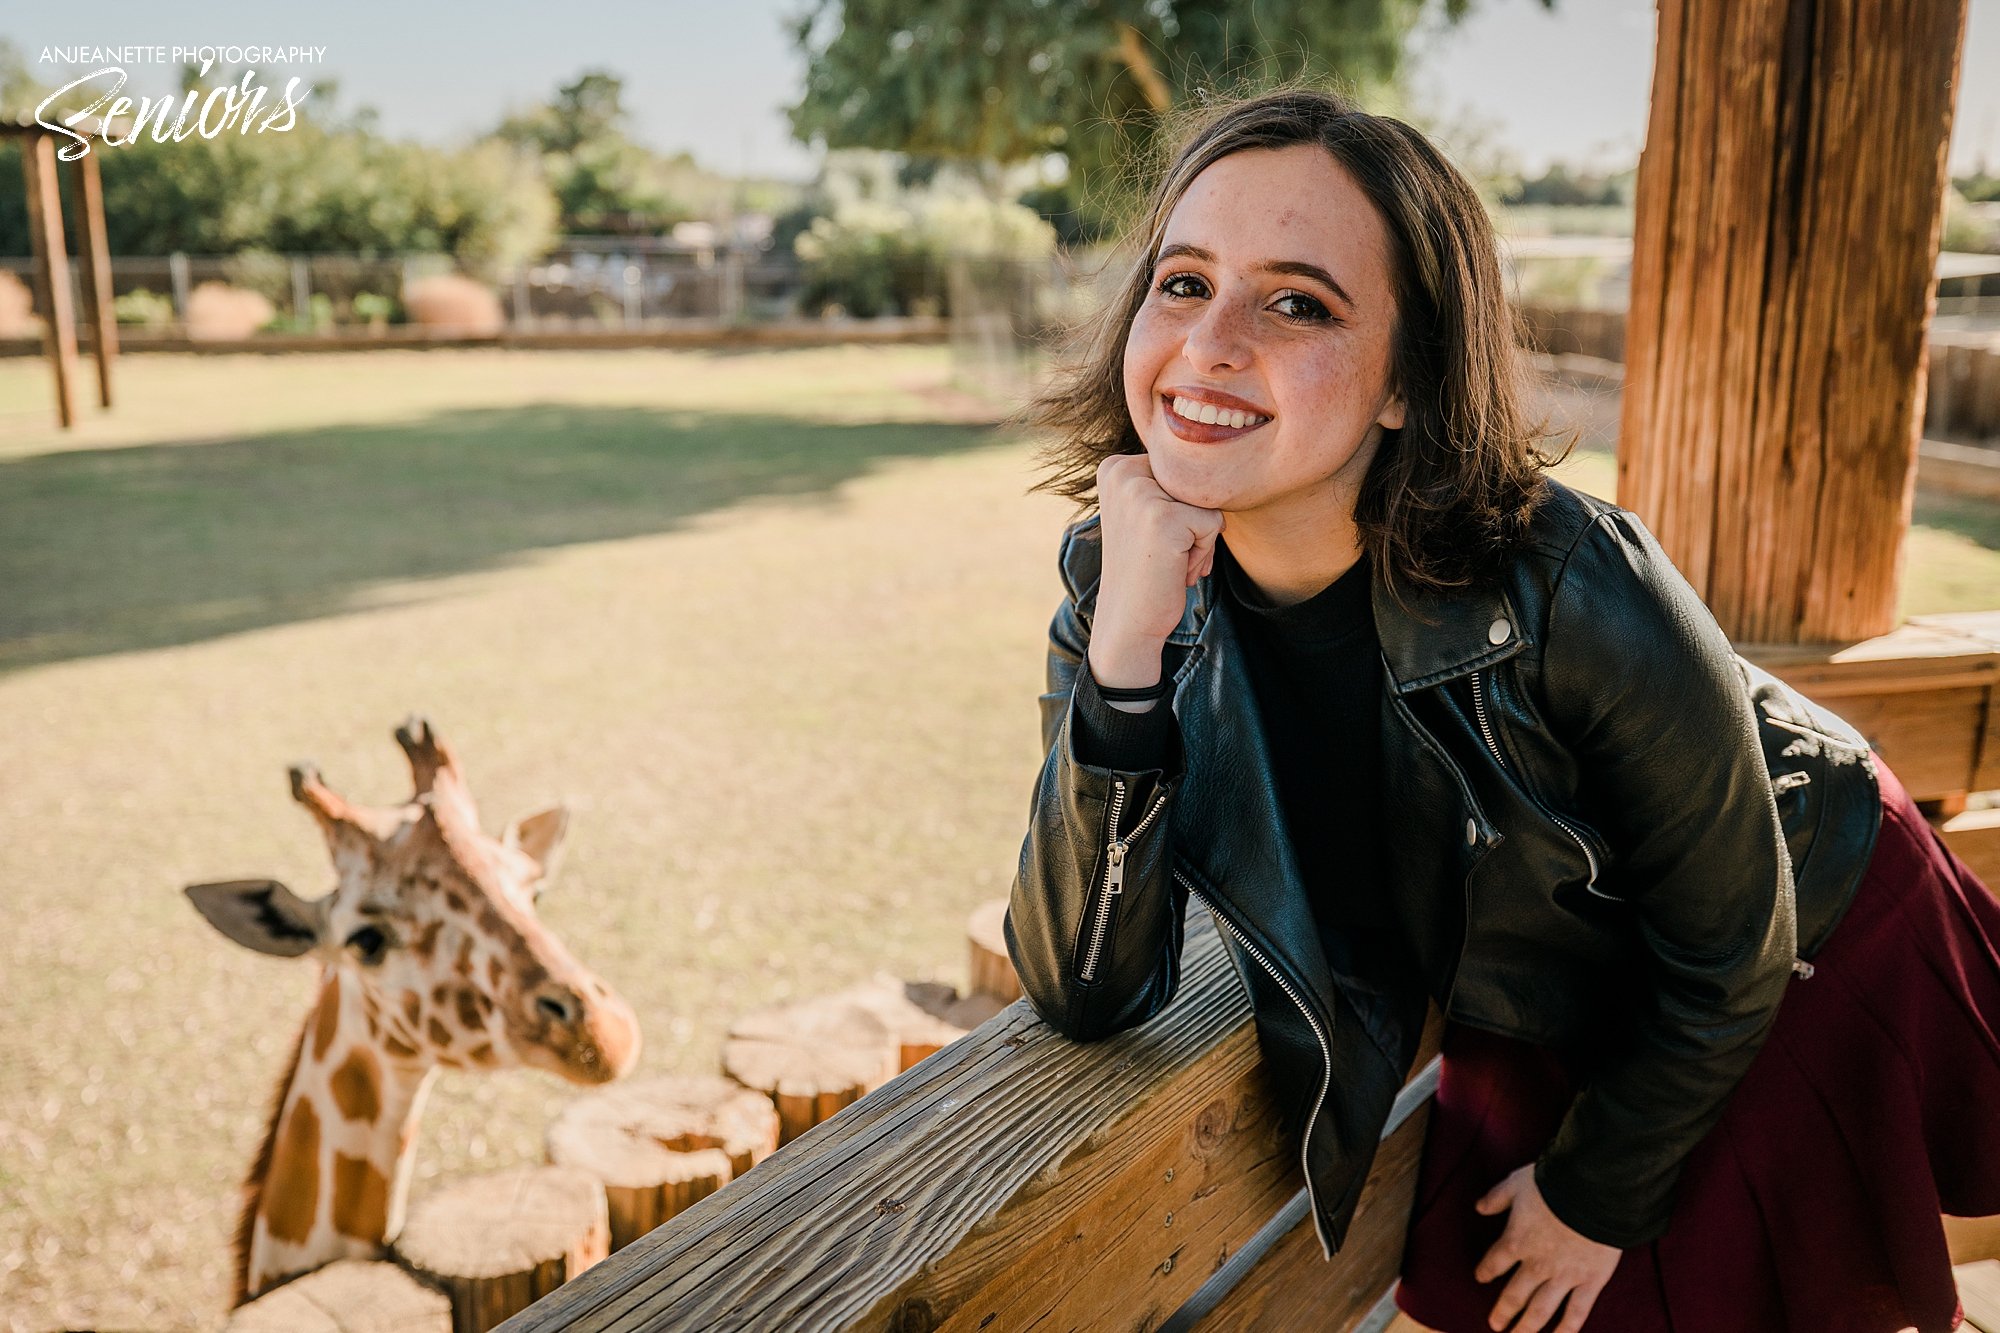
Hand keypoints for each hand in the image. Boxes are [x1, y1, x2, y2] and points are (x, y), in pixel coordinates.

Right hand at [1088, 453, 1223, 687]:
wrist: (1128, 621)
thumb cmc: (1146, 569)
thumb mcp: (1147, 512)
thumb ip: (1169, 482)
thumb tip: (1224, 460)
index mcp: (1114, 466)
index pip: (1181, 468)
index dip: (1179, 506)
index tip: (1153, 535)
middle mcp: (1122, 472)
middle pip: (1195, 481)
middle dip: (1191, 520)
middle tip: (1163, 551)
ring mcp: (1141, 494)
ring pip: (1206, 502)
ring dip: (1199, 538)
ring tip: (1169, 560)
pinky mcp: (1165, 519)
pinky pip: (1213, 522)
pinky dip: (1203, 552)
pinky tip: (1174, 569)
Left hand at [1472, 1165, 1620, 1331]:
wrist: (1593, 1191)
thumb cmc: (1553, 1183)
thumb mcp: (1516, 1183)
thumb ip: (1497, 1197)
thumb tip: (1479, 1207)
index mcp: (1516, 1240)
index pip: (1494, 1262)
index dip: (1486, 1271)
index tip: (1480, 1277)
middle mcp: (1537, 1264)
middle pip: (1515, 1295)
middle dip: (1503, 1311)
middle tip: (1494, 1325)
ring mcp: (1564, 1276)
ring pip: (1541, 1310)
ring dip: (1527, 1328)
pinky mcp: (1590, 1281)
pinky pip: (1577, 1311)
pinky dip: (1567, 1329)